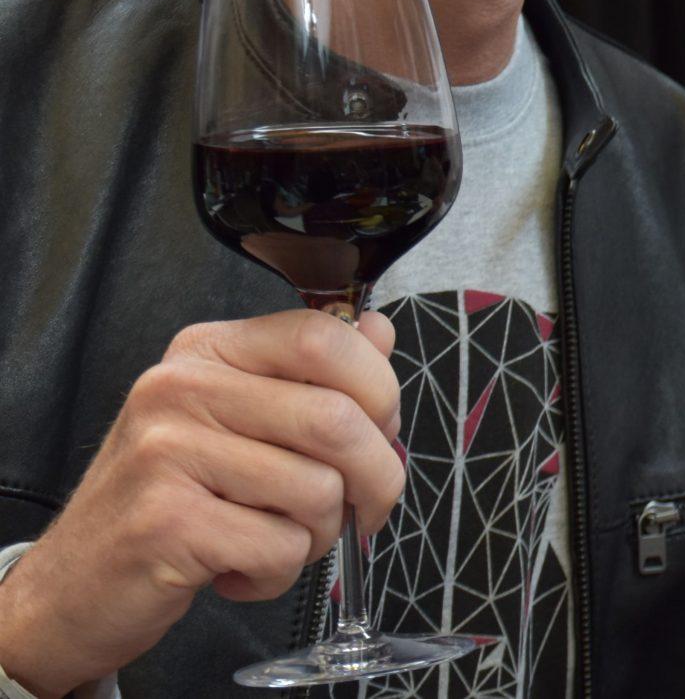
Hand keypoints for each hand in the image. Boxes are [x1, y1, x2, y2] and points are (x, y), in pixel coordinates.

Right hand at [0, 310, 402, 698]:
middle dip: (376, 476)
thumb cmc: (170, 500)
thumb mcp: (236, 421)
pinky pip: (280, 547)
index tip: (381, 430)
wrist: (72, 583)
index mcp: (207, 351)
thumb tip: (376, 331)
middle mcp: (180, 389)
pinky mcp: (167, 523)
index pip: (323, 337)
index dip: (379, 389)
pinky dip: (279, 574)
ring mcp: (167, 454)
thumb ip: (310, 376)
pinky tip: (238, 569)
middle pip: (336, 419)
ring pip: (318, 490)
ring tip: (275, 539)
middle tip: (364, 506)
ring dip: (320, 535)